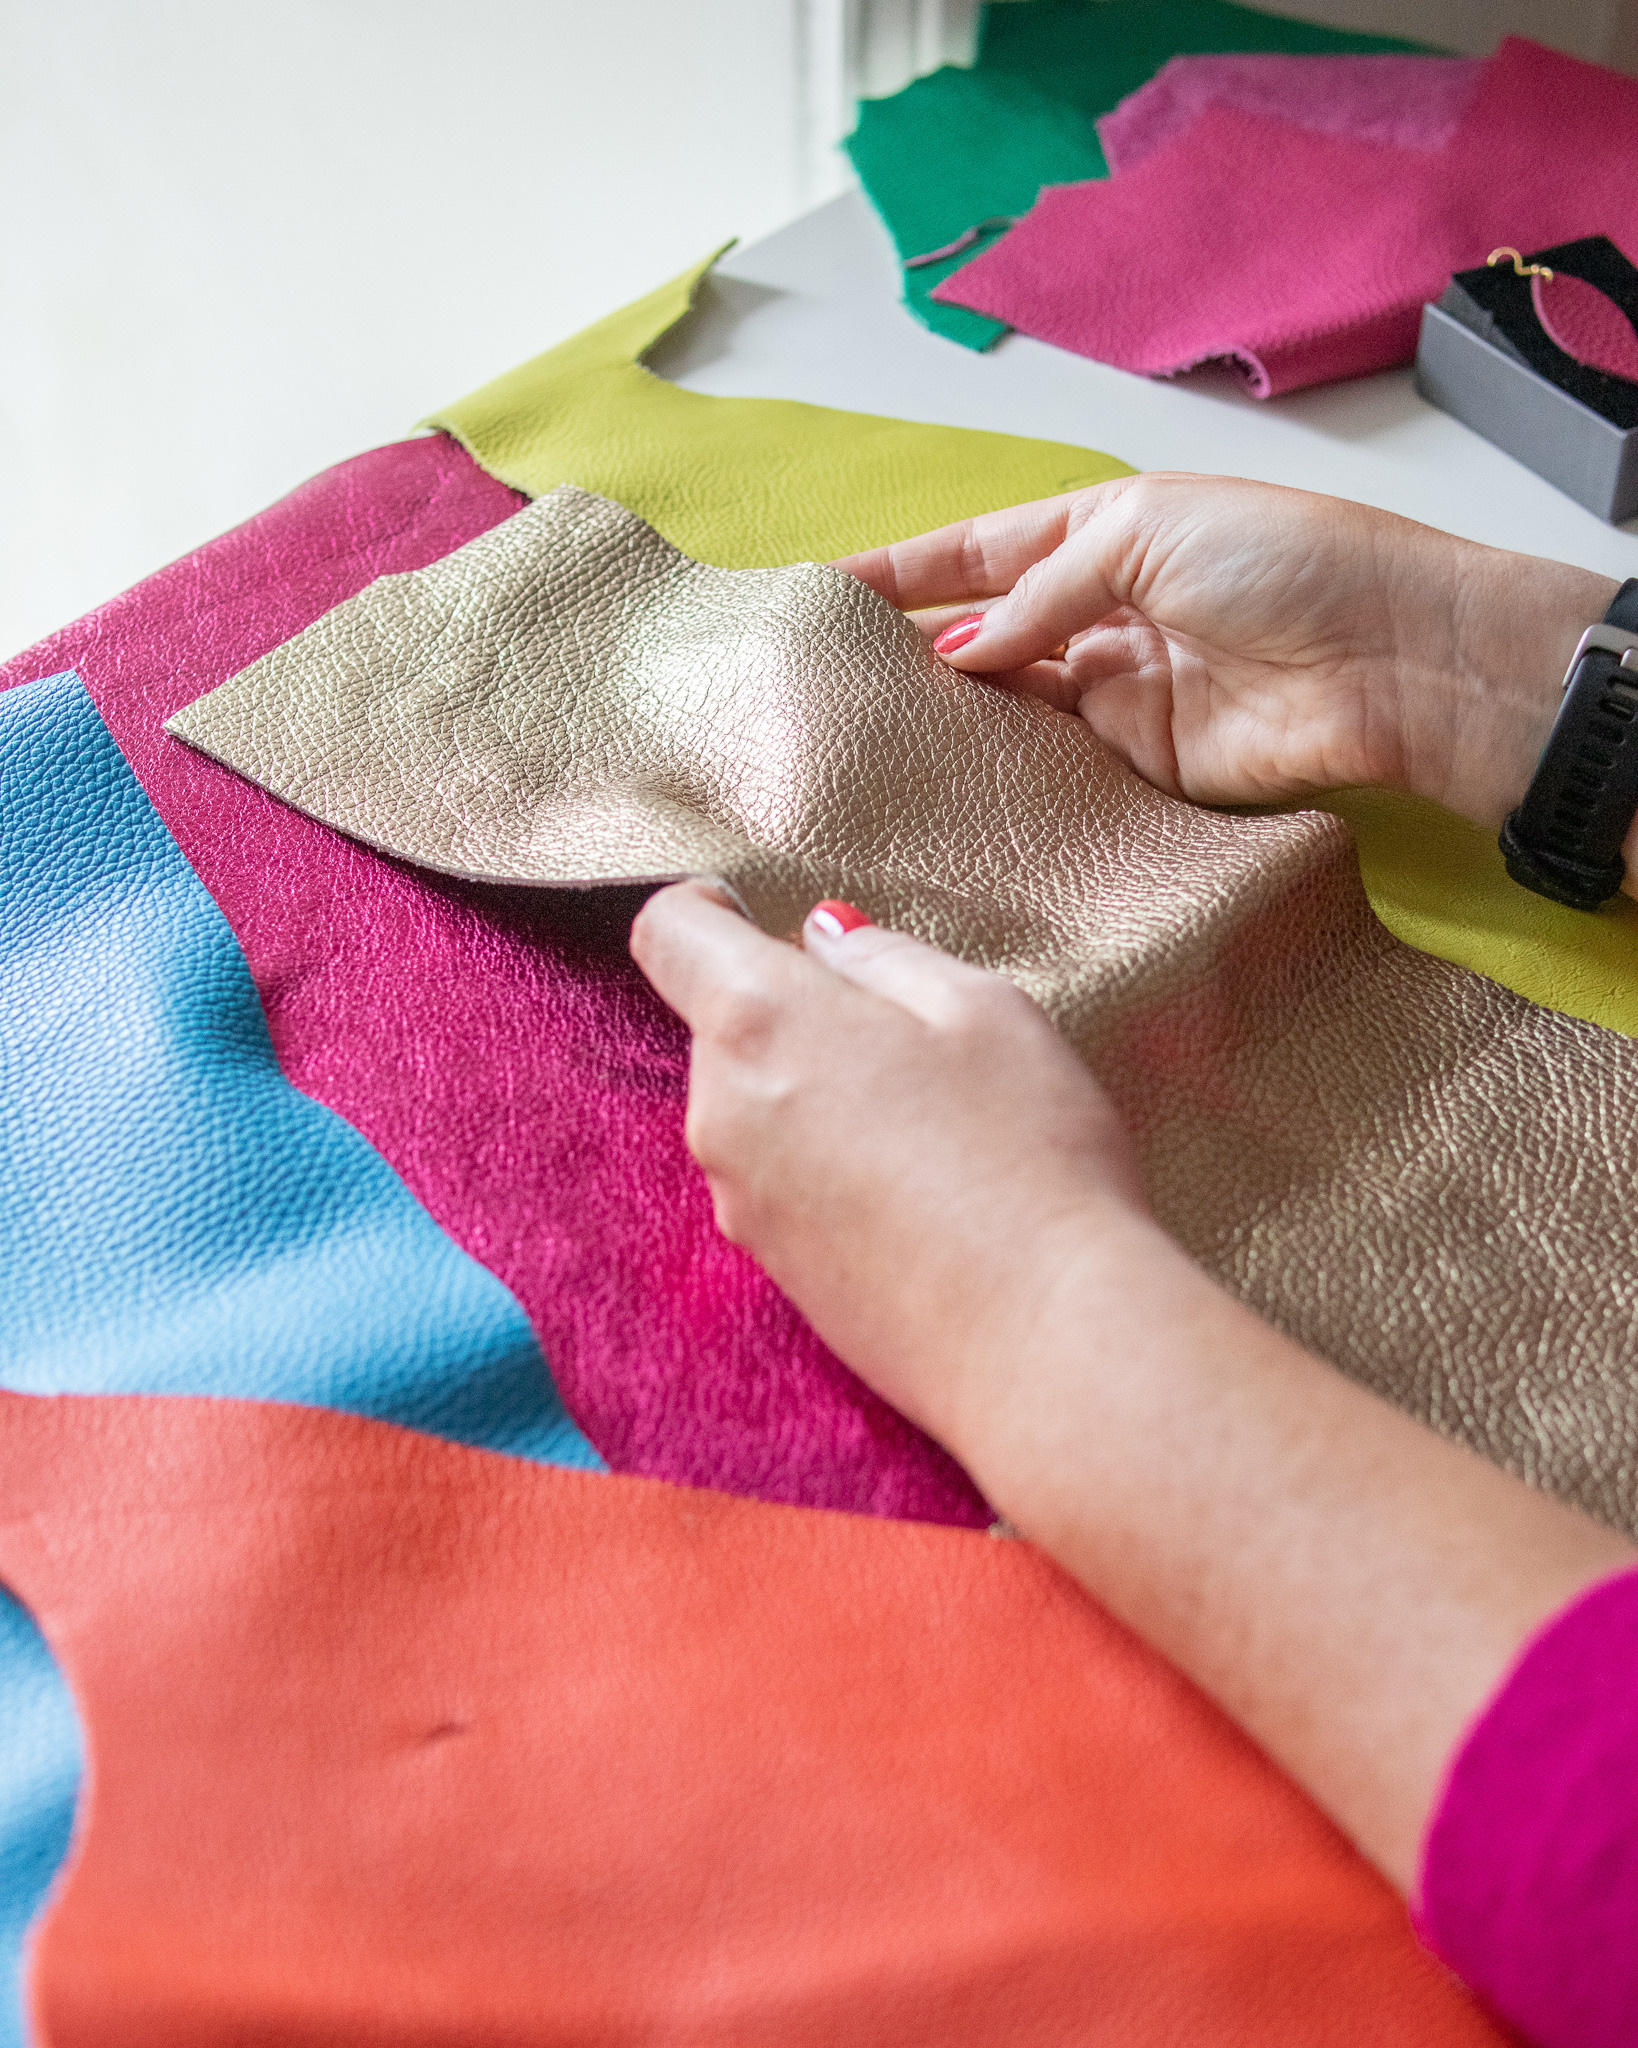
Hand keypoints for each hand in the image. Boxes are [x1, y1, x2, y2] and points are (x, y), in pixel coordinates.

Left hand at [628, 879, 1146, 1449]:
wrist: (1043, 1339)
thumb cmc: (1027, 1156)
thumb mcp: (984, 1008)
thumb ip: (884, 959)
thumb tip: (823, 942)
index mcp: (760, 1021)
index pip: (670, 933)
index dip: (709, 909)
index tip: (757, 914)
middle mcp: (721, 1112)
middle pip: (727, 1029)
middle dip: (800, 1018)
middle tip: (913, 1042)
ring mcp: (738, 1200)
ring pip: (758, 1109)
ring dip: (819, 1098)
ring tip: (933, 1131)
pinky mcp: (771, 1270)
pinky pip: (782, 1182)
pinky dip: (831, 1169)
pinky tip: (920, 1196)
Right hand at [837, 472, 1615, 832]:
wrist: (1390, 661)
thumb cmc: (1283, 561)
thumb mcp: (1145, 535)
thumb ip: (1043, 593)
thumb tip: (957, 655)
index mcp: (1103, 531)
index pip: (979, 551)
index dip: (902, 570)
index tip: (822, 590)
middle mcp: (1100, 611)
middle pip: (984, 632)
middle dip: (909, 647)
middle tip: (824, 676)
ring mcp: (1116, 692)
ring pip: (1008, 703)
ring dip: (947, 712)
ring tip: (862, 728)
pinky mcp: (1137, 766)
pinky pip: (1052, 765)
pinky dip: (1002, 764)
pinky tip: (940, 771)